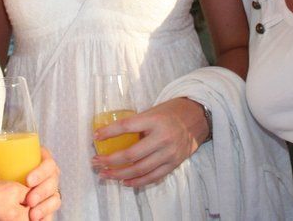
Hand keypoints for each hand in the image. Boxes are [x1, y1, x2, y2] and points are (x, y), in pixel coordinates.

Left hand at [23, 147, 60, 219]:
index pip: (48, 163)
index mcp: (41, 160)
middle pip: (53, 181)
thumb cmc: (1, 174)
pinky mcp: (48, 205)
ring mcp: (51, 190)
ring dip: (45, 207)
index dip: (42, 172)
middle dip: (42, 191)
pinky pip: (52, 212)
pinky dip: (47, 216)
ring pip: (55, 198)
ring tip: (33, 215)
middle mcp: (49, 175)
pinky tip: (40, 220)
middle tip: (29, 200)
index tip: (28, 181)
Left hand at [91, 97, 208, 186]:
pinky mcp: (174, 163)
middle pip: (131, 154)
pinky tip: (124, 180)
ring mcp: (169, 153)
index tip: (96, 136)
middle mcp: (163, 137)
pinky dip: (137, 181)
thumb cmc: (170, 112)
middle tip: (96, 161)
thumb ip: (137, 123)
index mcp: (155, 120)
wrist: (197, 118)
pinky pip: (153, 176)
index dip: (109, 132)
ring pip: (140, 169)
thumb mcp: (153, 111)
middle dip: (110, 160)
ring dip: (119, 174)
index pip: (127, 126)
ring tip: (105, 174)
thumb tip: (112, 133)